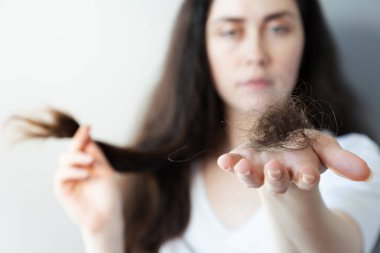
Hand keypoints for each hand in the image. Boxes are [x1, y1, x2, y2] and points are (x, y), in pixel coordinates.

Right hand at [54, 126, 122, 233]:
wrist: (107, 216)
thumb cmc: (108, 195)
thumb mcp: (105, 171)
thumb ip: (96, 155)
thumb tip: (87, 137)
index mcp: (86, 163)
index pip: (81, 146)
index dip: (82, 135)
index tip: (88, 125)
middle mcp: (76, 169)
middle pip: (71, 150)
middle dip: (78, 144)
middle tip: (87, 144)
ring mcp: (68, 179)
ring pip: (63, 160)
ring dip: (76, 158)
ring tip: (90, 162)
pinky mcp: (62, 190)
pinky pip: (61, 176)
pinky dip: (72, 171)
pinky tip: (85, 173)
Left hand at [217, 132, 370, 193]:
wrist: (281, 150)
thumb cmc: (304, 150)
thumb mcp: (325, 149)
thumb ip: (341, 160)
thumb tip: (366, 174)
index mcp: (301, 173)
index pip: (305, 178)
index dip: (306, 177)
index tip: (308, 176)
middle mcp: (279, 175)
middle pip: (277, 181)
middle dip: (277, 177)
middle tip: (276, 170)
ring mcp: (259, 170)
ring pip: (254, 177)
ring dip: (248, 174)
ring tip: (243, 168)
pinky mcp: (244, 160)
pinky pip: (235, 164)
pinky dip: (229, 163)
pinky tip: (224, 162)